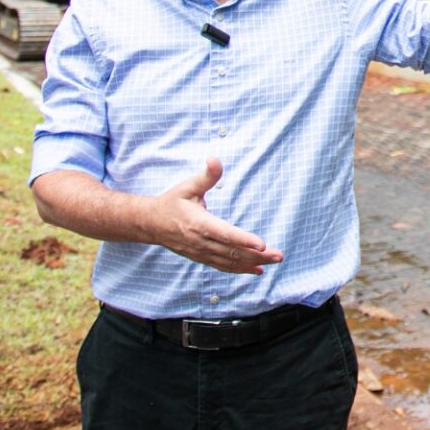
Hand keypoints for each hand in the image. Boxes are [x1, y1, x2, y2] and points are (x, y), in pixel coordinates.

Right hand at [155, 158, 283, 274]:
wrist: (150, 223)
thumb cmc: (172, 202)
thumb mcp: (188, 186)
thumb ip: (206, 176)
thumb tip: (215, 159)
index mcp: (198, 224)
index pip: (224, 234)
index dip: (243, 239)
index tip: (262, 244)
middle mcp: (200, 242)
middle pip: (232, 251)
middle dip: (257, 254)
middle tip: (279, 255)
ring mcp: (201, 252)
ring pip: (230, 262)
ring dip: (254, 263)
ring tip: (274, 260)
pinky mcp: (201, 257)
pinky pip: (223, 266)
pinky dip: (241, 270)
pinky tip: (258, 270)